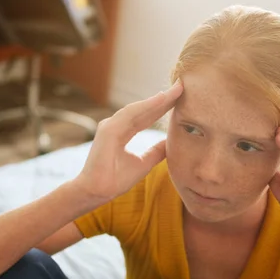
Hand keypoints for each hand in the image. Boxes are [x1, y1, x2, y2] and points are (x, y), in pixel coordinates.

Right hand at [76, 81, 183, 201]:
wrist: (97, 192)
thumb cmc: (115, 180)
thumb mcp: (143, 164)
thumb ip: (155, 152)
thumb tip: (170, 144)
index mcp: (123, 132)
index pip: (147, 116)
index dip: (163, 107)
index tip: (180, 97)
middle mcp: (116, 125)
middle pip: (144, 110)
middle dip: (163, 99)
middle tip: (182, 86)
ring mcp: (111, 126)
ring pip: (139, 109)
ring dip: (158, 99)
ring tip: (176, 90)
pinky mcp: (108, 130)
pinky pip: (130, 114)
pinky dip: (146, 106)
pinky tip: (161, 99)